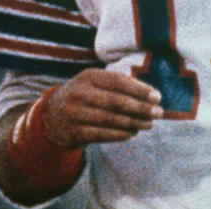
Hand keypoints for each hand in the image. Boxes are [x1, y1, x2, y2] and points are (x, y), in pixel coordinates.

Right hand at [42, 68, 162, 149]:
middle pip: (116, 101)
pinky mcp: (74, 131)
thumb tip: (150, 94)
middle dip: (140, 108)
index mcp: (88, 76)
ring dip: (134, 123)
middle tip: (158, 113)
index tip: (157, 97)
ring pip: (110, 119)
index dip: (139, 89)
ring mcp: (75, 113)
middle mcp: (79, 92)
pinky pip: (102, 134)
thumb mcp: (94, 83)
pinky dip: (120, 134)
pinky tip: (132, 133)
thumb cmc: (83, 97)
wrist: (52, 117)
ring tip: (148, 124)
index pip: (118, 81)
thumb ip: (117, 85)